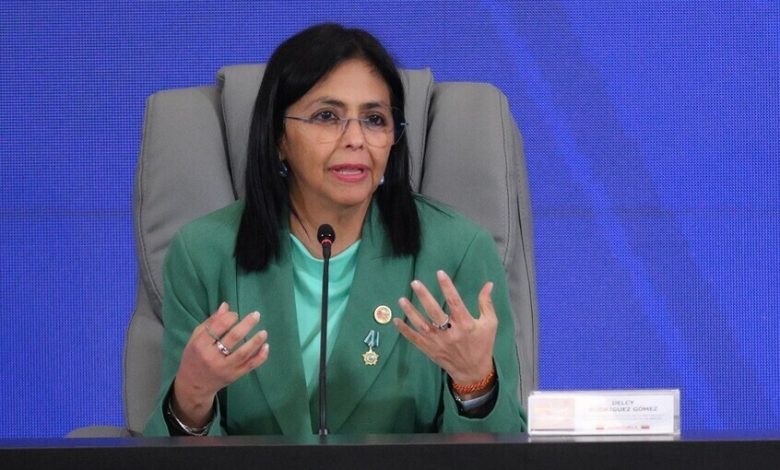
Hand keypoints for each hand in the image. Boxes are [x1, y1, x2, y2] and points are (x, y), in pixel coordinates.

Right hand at [172, 302, 269, 426]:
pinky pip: (250, 365)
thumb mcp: (196, 338)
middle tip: (256, 315)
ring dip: (256, 341)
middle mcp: (212, 357)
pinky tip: (266, 346)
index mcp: (200, 345)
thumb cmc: (194, 357)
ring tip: (264, 332)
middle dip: (247, 324)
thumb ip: (210, 322)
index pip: (218, 327)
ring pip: (244, 353)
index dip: (230, 317)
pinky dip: (260, 356)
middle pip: (233, 338)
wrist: (194, 384)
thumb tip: (226, 305)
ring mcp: (225, 368)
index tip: (235, 314)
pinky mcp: (234, 376)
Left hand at [394, 270, 496, 394]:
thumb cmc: (482, 344)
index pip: (455, 302)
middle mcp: (450, 333)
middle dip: (424, 296)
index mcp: (466, 325)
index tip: (440, 273)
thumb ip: (486, 303)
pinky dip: (405, 330)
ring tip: (401, 300)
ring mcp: (438, 343)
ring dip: (410, 312)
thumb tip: (489, 284)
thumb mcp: (490, 324)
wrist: (473, 371)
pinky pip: (415, 339)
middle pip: (434, 312)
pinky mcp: (430, 350)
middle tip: (415, 283)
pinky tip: (396, 320)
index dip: (447, 287)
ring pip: (421, 325)